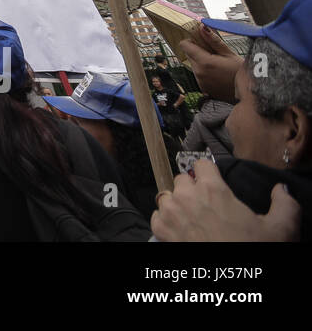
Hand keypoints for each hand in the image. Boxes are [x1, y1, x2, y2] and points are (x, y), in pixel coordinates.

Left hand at [152, 159, 299, 241]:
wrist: (233, 278)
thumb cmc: (253, 250)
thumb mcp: (280, 228)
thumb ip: (284, 204)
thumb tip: (280, 190)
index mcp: (213, 190)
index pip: (201, 164)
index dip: (208, 171)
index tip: (212, 179)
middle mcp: (187, 197)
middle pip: (182, 180)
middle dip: (192, 188)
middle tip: (206, 203)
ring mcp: (171, 213)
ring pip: (167, 196)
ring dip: (177, 203)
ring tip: (193, 217)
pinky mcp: (162, 232)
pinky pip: (156, 217)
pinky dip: (165, 221)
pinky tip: (180, 228)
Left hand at [180, 26, 242, 102]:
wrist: (250, 93)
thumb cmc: (242, 72)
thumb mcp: (229, 54)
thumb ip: (213, 40)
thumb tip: (202, 27)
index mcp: (205, 62)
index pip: (185, 46)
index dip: (191, 41)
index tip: (200, 40)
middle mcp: (199, 73)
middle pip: (189, 55)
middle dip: (198, 52)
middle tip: (213, 53)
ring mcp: (200, 82)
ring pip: (194, 66)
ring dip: (201, 62)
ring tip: (218, 65)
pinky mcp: (203, 89)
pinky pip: (199, 76)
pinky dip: (205, 72)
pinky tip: (218, 73)